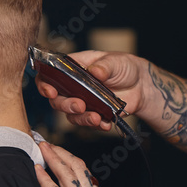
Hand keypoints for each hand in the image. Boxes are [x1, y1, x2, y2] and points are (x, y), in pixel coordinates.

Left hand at [33, 141, 138, 186]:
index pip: (86, 175)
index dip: (72, 162)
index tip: (62, 156)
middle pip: (77, 167)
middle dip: (61, 153)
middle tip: (48, 144)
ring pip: (66, 174)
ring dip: (53, 157)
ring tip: (42, 147)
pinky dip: (44, 179)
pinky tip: (37, 170)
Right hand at [34, 50, 149, 129]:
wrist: (142, 85)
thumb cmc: (124, 67)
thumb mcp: (115, 61)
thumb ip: (104, 66)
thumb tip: (94, 71)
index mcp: (73, 68)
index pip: (50, 76)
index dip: (45, 84)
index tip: (50, 92)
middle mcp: (74, 87)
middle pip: (57, 100)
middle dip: (66, 105)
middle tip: (80, 105)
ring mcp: (83, 102)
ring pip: (71, 116)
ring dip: (82, 118)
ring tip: (96, 117)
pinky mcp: (94, 114)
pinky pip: (89, 124)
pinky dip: (96, 125)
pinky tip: (105, 123)